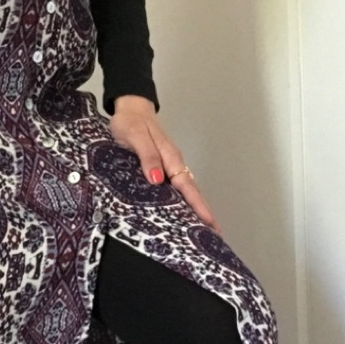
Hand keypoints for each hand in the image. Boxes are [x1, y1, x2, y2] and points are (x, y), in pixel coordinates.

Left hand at [109, 95, 221, 233]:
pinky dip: (180, 201)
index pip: (188, 186)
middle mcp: (173, 164)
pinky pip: (173, 188)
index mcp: (170, 158)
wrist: (130, 108)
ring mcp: (168, 166)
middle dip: (203, 212)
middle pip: (191, 192)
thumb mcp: (136, 136)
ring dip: (193, 209)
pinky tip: (179, 213)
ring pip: (184, 192)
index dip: (198, 205)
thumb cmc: (131, 122)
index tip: (209, 222)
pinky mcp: (160, 168)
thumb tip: (157, 180)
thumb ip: (147, 156)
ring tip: (200, 230)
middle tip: (214, 234)